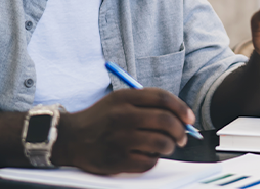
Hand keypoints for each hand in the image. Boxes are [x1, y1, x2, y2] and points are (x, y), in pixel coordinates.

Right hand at [52, 88, 193, 174]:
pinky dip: (154, 160)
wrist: (70, 138)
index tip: (189, 119)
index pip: (163, 99)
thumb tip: (182, 116)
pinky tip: (147, 156)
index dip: (182, 109)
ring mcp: (119, 139)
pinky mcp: (117, 160)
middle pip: (166, 121)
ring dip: (169, 147)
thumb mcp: (119, 101)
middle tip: (182, 137)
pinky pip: (149, 162)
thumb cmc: (101, 119)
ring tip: (165, 147)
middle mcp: (121, 116)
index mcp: (124, 98)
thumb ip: (147, 104)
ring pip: (162, 143)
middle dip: (180, 131)